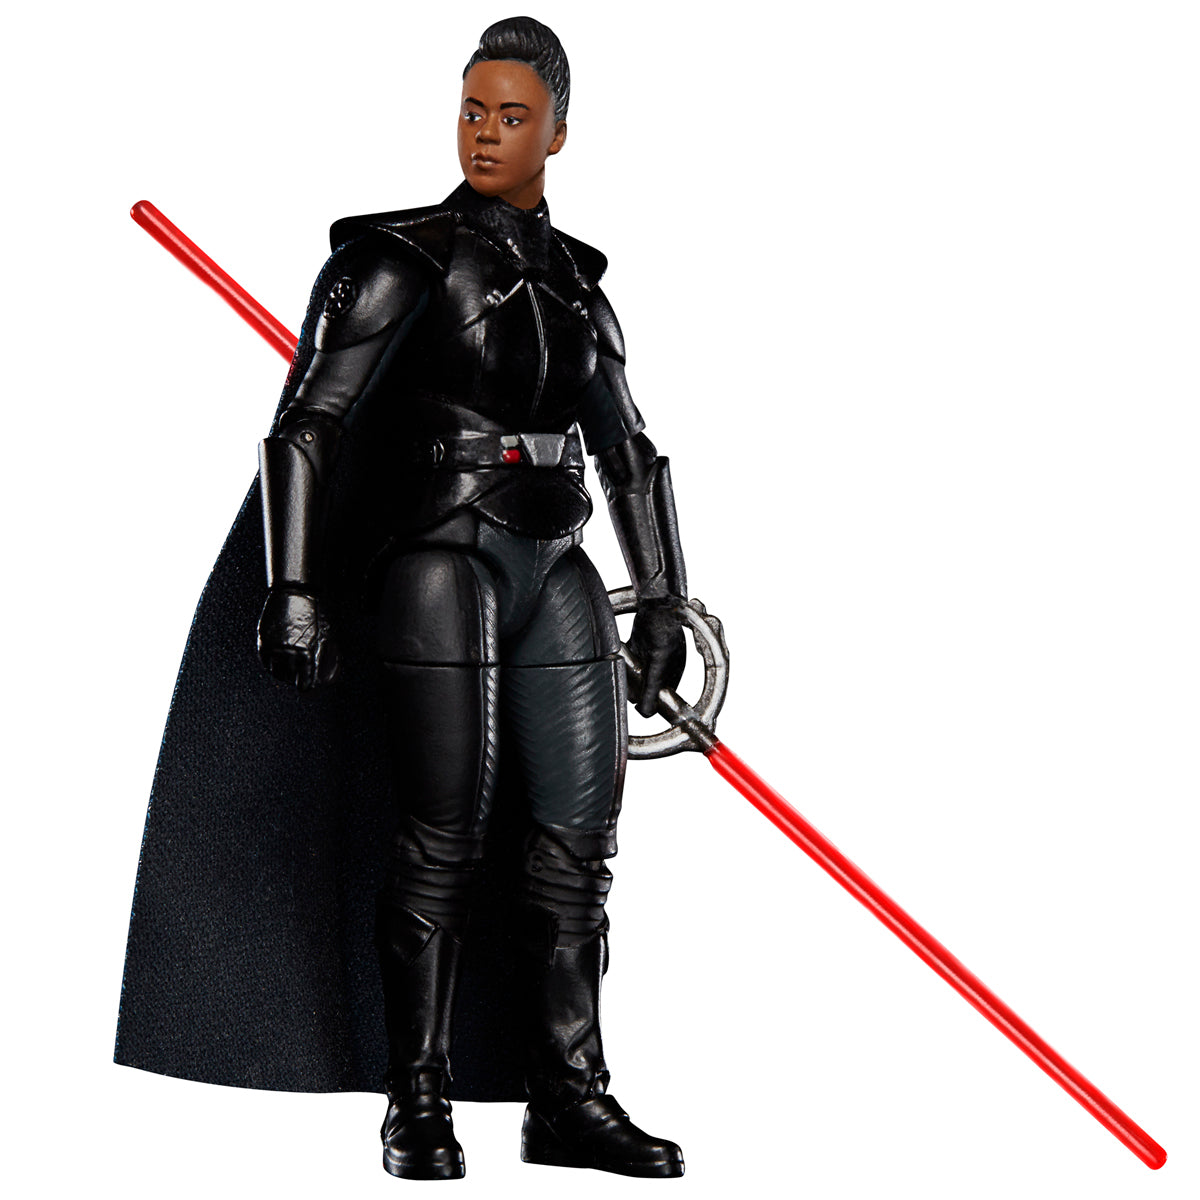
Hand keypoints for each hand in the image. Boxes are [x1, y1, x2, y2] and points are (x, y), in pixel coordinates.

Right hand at [256, 588, 340, 689]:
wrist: (296, 592)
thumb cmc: (316, 613)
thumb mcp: (328, 637)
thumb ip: (327, 659)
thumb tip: (328, 678)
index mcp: (308, 653)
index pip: (305, 684)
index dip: (308, 685)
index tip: (309, 685)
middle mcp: (289, 653)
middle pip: (291, 679)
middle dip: (298, 678)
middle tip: (301, 674)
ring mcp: (274, 647)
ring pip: (277, 673)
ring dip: (285, 674)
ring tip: (291, 668)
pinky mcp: (263, 641)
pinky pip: (266, 663)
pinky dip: (273, 666)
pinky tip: (280, 662)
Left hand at [627, 598, 686, 717]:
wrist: (653, 602)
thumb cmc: (662, 628)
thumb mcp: (658, 664)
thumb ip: (652, 689)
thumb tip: (645, 712)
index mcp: (674, 672)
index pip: (661, 698)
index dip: (650, 701)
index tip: (640, 701)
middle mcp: (663, 665)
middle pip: (645, 687)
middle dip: (636, 685)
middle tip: (631, 677)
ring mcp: (650, 655)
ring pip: (635, 675)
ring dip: (628, 673)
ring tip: (627, 664)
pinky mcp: (638, 645)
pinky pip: (629, 661)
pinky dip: (624, 661)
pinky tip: (623, 657)